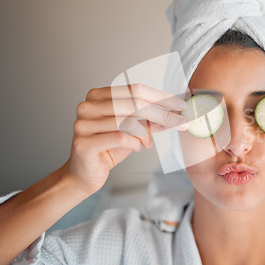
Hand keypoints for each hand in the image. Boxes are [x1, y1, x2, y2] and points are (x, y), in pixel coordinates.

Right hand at [63, 84, 188, 194]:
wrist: (85, 175)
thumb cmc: (109, 149)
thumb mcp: (132, 130)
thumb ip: (149, 120)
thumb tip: (176, 112)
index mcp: (97, 95)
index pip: (135, 89)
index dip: (160, 96)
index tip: (180, 105)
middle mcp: (88, 106)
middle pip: (134, 104)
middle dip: (162, 114)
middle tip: (181, 122)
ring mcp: (83, 124)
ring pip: (128, 121)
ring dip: (146, 133)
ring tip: (148, 143)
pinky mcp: (83, 143)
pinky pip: (120, 138)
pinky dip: (135, 143)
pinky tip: (137, 148)